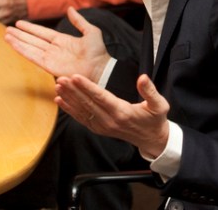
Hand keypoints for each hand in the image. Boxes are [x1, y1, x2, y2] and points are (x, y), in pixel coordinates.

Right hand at [5, 7, 111, 80]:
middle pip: (33, 40)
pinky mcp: (49, 66)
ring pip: (30, 48)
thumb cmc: (98, 53)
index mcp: (62, 40)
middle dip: (20, 35)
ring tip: (6, 36)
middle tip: (7, 29)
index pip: (42, 33)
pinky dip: (23, 51)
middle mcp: (54, 49)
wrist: (100, 69)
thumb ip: (79, 21)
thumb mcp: (90, 32)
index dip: (31, 28)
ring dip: (18, 42)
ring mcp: (51, 58)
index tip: (19, 23)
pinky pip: (33, 57)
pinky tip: (14, 45)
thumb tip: (70, 9)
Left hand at [56, 73, 170, 158]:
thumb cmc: (155, 120)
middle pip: (88, 103)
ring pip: (82, 110)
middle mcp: (110, 121)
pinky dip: (70, 109)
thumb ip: (150, 91)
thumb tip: (143, 78)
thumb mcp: (159, 105)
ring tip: (58, 85)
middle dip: (73, 90)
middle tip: (61, 78)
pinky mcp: (99, 129)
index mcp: (122, 113)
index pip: (101, 97)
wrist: (152, 139)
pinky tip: (61, 100)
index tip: (75, 77)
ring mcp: (103, 126)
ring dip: (69, 98)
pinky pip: (82, 118)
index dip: (87, 87)